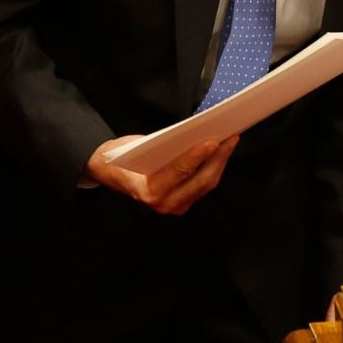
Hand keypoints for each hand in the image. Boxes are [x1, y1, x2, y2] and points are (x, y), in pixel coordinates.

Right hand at [86, 135, 238, 215]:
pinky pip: (203, 185)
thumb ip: (164, 147)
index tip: (213, 141)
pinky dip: (213, 168)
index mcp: (148, 190)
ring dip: (220, 162)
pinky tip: (221, 152)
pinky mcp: (182, 204)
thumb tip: (195, 134)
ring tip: (231, 140)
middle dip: (218, 158)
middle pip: (200, 181)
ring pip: (206, 185)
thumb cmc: (122, 157)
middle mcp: (163, 204)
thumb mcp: (137, 147)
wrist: (112, 175)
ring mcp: (174, 207)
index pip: (178, 172)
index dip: (197, 156)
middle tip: (231, 136)